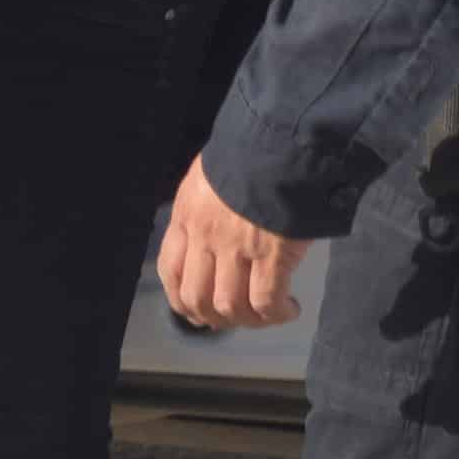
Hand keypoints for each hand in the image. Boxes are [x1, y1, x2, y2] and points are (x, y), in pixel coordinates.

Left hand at [158, 155, 307, 329]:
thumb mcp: (213, 173)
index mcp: (188, 213)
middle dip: (216, 319)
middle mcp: (206, 235)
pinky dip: (275, 314)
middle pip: (197, 298)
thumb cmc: (252, 148)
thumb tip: (215, 234)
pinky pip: (265, 301)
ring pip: (230, 306)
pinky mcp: (271, 255)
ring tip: (268, 314)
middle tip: (238, 318)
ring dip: (249, 320)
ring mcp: (237, 247)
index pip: (170, 270)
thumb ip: (207, 204)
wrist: (283, 137)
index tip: (198, 313)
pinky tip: (289, 309)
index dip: (181, 300)